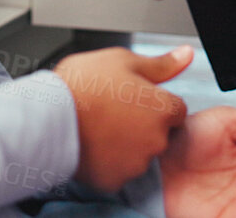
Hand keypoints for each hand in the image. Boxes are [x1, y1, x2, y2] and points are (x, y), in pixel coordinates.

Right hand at [55, 45, 192, 190]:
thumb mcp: (123, 61)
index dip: (155, 102)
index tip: (135, 99)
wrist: (48, 117)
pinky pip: (117, 171)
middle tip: (113, 110)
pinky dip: (108, 161)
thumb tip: (186, 55)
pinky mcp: (114, 180)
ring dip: (126, 144)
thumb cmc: (82, 86)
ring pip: (138, 153)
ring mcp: (135, 163)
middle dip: (142, 124)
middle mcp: (156, 140)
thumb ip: (161, 64)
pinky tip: (93, 144)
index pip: (175, 109)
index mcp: (162, 109)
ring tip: (100, 126)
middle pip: (159, 133)